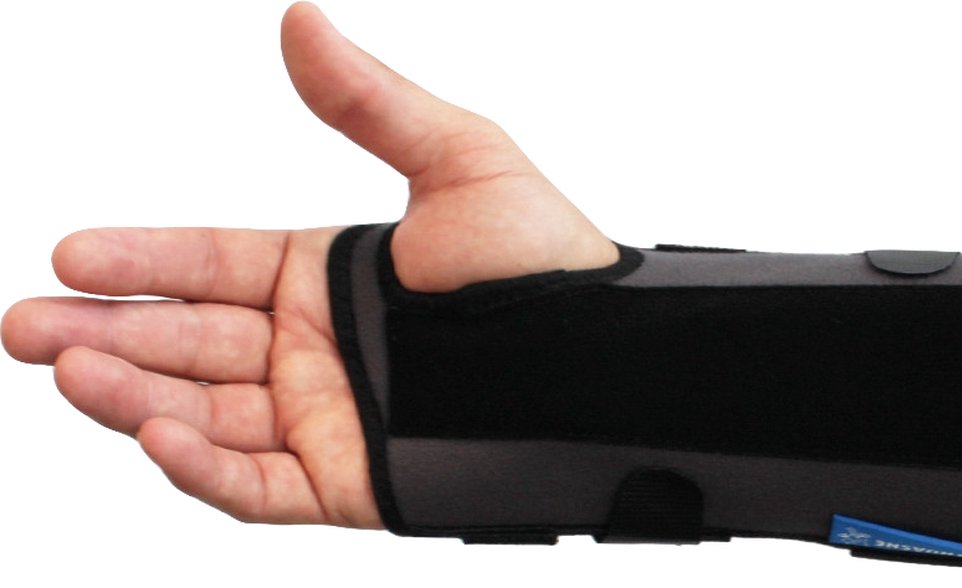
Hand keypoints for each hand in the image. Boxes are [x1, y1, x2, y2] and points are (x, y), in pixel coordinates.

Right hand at [0, 2, 614, 526]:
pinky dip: (203, 467)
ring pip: (206, 413)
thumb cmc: (549, 261)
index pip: (211, 264)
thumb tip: (299, 20)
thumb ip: (370, 103)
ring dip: (133, 395)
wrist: (608, 363)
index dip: (142, 256)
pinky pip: (258, 485)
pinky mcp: (349, 483)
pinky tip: (155, 433)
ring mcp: (325, 420)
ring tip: (69, 368)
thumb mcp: (460, 160)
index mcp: (326, 277)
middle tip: (26, 326)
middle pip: (189, 340)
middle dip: (105, 333)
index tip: (71, 250)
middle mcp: (312, 349)